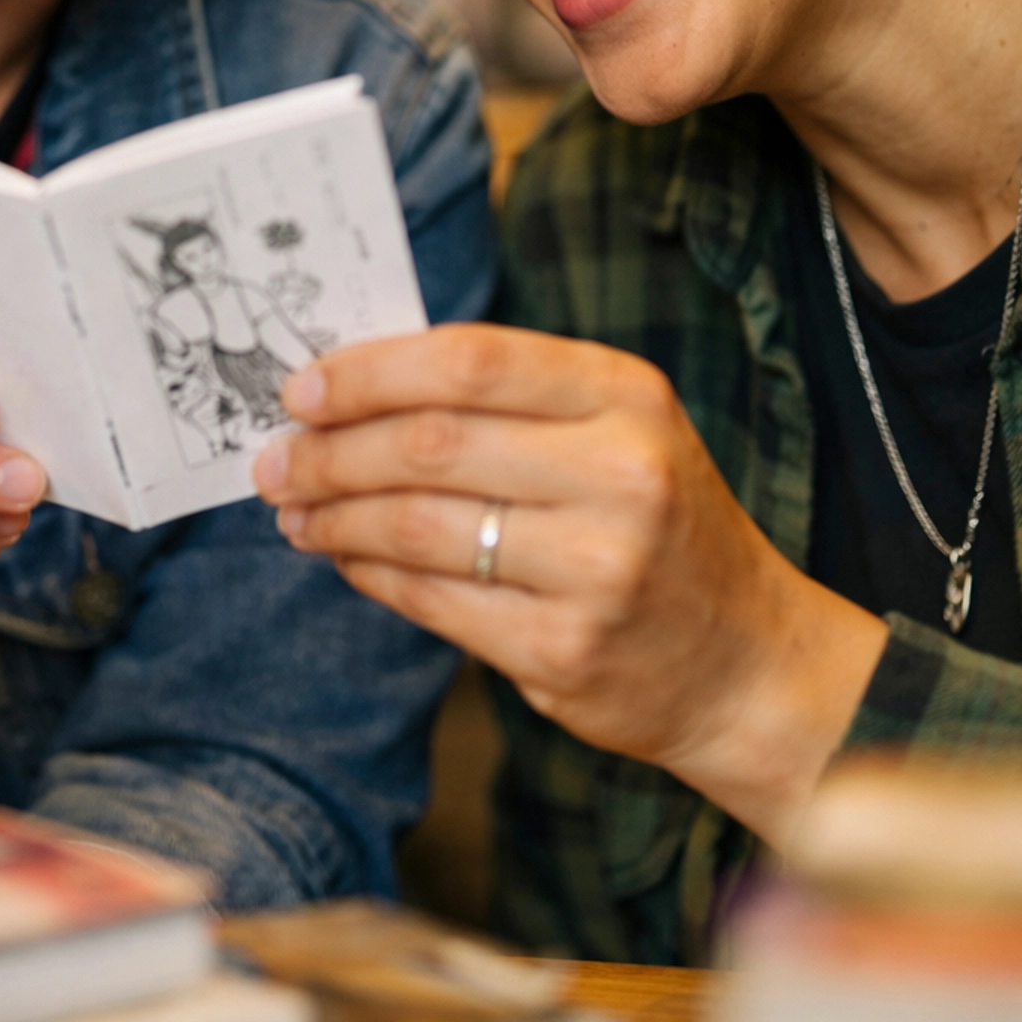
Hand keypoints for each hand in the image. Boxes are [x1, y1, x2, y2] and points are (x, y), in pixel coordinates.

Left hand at [253, 324, 885, 845]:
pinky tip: (346, 558)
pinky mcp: (566, 650)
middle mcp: (621, 473)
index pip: (471, 361)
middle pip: (431, 443)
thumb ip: (509, 399)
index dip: (370, 371)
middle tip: (274, 458)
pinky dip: (371, 575)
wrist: (747, 659)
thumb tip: (353, 386)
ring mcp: (597, 567)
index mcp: (625, 395)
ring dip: (335, 516)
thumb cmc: (658, 523)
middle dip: (330, 450)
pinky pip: (433, 601)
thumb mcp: (616, 429)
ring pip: (418, 525)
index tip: (301, 387)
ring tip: (294, 510)